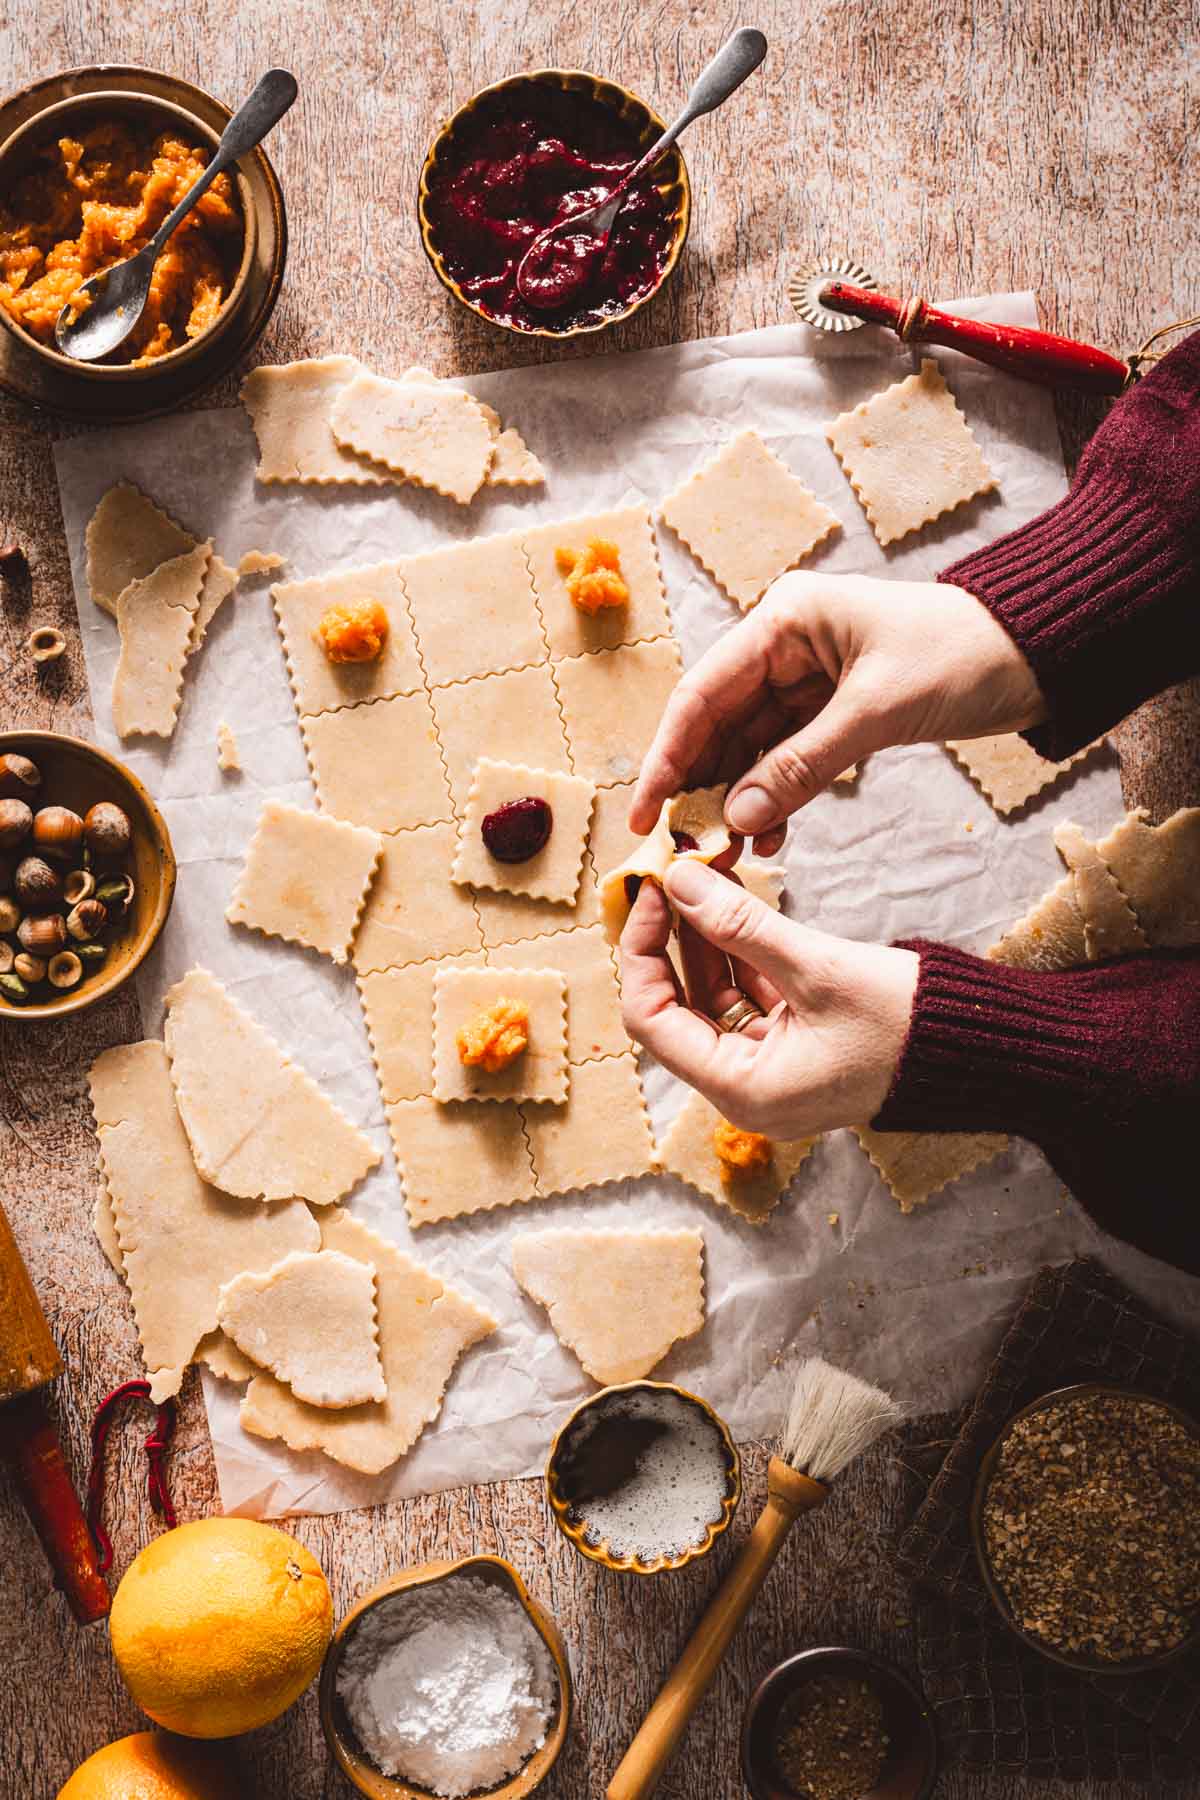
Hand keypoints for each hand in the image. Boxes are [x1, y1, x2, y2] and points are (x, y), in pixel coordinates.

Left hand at [619, 858, 919, 1137]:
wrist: (990, 1050)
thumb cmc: (911, 1023)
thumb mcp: (818, 968)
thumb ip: (741, 924)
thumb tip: (678, 881)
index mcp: (743, 1089)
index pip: (651, 1018)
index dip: (641, 950)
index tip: (651, 892)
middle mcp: (749, 1090)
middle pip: (678, 1008)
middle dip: (671, 939)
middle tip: (672, 877)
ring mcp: (774, 1073)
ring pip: (714, 999)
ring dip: (706, 941)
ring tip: (704, 877)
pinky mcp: (799, 1051)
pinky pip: (750, 1001)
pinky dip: (740, 955)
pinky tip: (735, 905)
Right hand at [629, 572, 1046, 851]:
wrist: (1037, 654)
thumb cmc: (963, 656)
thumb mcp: (877, 712)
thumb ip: (802, 766)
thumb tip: (736, 818)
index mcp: (784, 618)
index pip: (703, 693)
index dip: (667, 755)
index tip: (644, 812)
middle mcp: (785, 642)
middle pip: (718, 722)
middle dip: (701, 785)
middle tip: (685, 845)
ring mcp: (807, 676)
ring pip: (750, 747)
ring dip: (740, 800)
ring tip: (732, 853)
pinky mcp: (832, 708)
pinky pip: (787, 758)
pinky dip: (777, 797)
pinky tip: (771, 839)